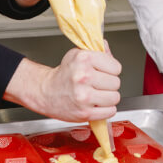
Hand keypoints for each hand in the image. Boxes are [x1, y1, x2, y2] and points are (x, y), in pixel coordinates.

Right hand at [3, 49, 120, 121]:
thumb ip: (97, 50)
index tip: (103, 71)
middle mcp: (84, 76)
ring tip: (97, 94)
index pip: (116, 67)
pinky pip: (110, 111)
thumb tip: (109, 50)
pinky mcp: (85, 112)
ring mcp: (84, 96)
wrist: (46, 92)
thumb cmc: (64, 74)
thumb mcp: (77, 54)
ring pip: (115, 97)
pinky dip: (105, 109)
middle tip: (97, 84)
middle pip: (116, 83)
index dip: (111, 70)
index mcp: (84, 59)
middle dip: (109, 84)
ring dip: (108, 97)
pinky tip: (95, 103)